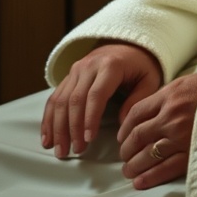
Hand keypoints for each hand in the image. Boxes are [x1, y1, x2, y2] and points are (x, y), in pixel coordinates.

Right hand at [41, 42, 160, 158]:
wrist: (127, 45)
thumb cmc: (140, 67)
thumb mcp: (149, 80)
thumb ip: (138, 100)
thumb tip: (123, 124)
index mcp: (110, 66)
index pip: (96, 94)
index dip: (90, 118)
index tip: (89, 139)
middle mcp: (89, 66)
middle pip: (74, 99)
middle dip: (71, 128)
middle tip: (72, 152)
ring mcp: (75, 70)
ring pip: (61, 100)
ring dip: (57, 127)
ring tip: (59, 150)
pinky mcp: (68, 76)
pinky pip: (54, 98)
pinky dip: (49, 119)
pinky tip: (47, 137)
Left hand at [118, 70, 196, 189]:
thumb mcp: (190, 82)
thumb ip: (170, 96)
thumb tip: (153, 110)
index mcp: (169, 96)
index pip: (136, 113)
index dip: (125, 128)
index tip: (122, 137)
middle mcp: (171, 116)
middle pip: (138, 136)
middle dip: (127, 149)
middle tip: (124, 157)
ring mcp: (182, 136)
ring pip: (148, 154)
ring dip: (134, 165)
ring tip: (128, 171)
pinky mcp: (193, 153)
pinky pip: (166, 168)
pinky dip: (150, 177)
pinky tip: (139, 183)